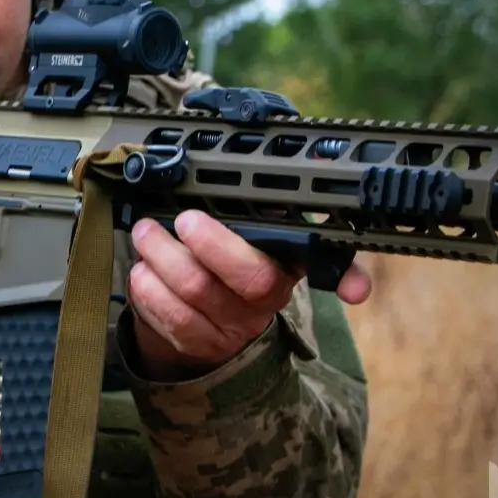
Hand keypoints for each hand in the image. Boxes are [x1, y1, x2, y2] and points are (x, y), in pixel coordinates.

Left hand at [127, 211, 371, 376]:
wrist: (196, 318)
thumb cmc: (223, 258)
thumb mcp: (250, 227)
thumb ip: (268, 195)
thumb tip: (314, 154)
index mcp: (287, 262)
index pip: (327, 266)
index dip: (347, 276)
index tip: (355, 288)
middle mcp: (267, 298)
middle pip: (250, 276)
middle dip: (212, 242)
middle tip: (184, 219)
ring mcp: (233, 326)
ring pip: (199, 292)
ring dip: (164, 257)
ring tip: (146, 233)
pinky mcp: (198, 343)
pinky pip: (172, 318)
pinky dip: (149, 289)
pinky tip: (142, 270)